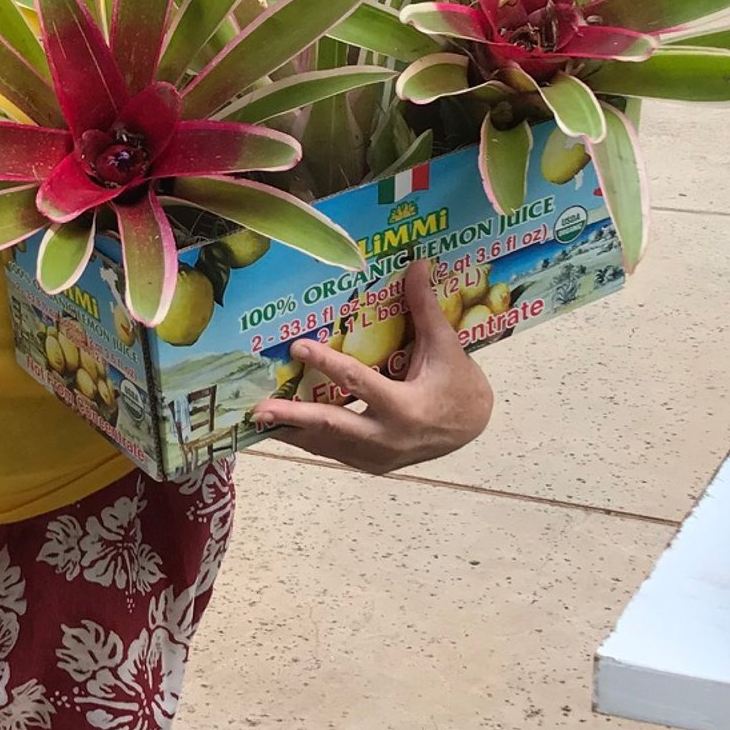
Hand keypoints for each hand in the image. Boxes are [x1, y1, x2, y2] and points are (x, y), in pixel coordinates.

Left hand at [251, 261, 493, 474]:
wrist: (472, 427)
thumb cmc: (458, 384)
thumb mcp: (445, 346)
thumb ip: (425, 308)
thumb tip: (417, 264)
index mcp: (406, 408)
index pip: (358, 382)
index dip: (327, 363)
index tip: (298, 347)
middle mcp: (388, 438)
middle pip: (332, 426)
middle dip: (292, 418)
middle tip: (259, 409)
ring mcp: (378, 457)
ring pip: (326, 445)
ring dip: (292, 431)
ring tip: (257, 419)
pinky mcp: (372, 465)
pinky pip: (333, 452)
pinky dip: (308, 439)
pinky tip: (284, 427)